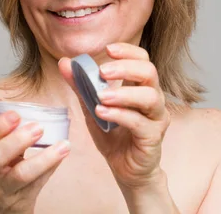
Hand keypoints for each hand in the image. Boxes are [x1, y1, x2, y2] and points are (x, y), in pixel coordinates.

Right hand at [0, 110, 69, 213]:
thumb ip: (6, 140)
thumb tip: (34, 116)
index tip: (15, 115)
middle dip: (17, 139)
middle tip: (38, 128)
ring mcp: (2, 190)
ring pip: (21, 174)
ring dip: (43, 158)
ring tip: (60, 145)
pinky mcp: (19, 201)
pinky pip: (37, 183)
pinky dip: (51, 167)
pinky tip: (62, 154)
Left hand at [59, 43, 170, 189]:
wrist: (126, 170)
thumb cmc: (113, 136)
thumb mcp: (92, 107)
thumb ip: (80, 85)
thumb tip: (64, 62)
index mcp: (140, 87)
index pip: (142, 60)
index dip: (128, 51)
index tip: (108, 49)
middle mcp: (153, 99)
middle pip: (149, 72)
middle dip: (125, 68)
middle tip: (102, 71)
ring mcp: (156, 118)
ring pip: (150, 97)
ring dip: (123, 93)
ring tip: (101, 96)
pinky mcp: (153, 138)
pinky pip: (140, 123)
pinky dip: (120, 115)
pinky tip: (101, 113)